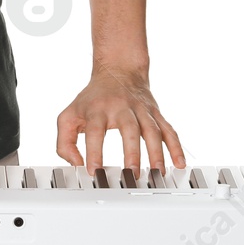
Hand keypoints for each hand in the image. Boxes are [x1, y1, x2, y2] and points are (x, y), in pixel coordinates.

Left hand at [56, 65, 184, 173]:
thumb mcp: (69, 116)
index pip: (95, 131)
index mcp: (97, 110)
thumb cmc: (92, 99)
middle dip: (132, 152)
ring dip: (156, 152)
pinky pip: (168, 130)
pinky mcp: (155, 114)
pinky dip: (176, 146)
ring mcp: (141, 110)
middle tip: (131, 173)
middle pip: (129, 129)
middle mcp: (121, 108)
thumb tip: (76, 164)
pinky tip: (179, 162)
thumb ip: (64, 143)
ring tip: (157, 172)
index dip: (94, 151)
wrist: (117, 70)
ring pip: (152, 130)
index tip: (94, 170)